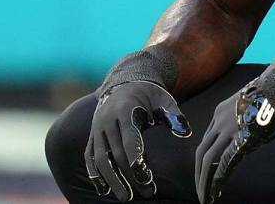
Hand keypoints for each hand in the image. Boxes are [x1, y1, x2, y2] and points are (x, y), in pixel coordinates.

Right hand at [87, 80, 190, 200]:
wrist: (125, 83)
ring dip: (112, 180)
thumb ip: (174, 115)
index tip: (146, 178)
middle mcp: (107, 119)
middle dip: (130, 176)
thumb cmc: (150, 95)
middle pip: (115, 154)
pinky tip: (104, 190)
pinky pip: (90, 157)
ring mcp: (97, 128)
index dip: (136, 160)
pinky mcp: (92, 135)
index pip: (129, 140)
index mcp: (125, 110)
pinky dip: (95, 174)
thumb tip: (185, 132)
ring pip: (100, 159)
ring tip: (125, 197)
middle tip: (146, 192)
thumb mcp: (164, 99)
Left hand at [194, 47, 274, 202]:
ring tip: (204, 197)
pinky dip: (217, 180)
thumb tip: (247, 136)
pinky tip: (215, 192)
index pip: (208, 138)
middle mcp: (219, 121)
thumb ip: (242, 121)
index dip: (207, 156)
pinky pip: (223, 164)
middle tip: (200, 189)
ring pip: (207, 159)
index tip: (208, 169)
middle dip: (199, 172)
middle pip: (202, 150)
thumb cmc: (272, 95)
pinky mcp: (239, 140)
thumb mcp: (249, 106)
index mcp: (220, 111)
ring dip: (204, 181)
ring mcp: (227, 130)